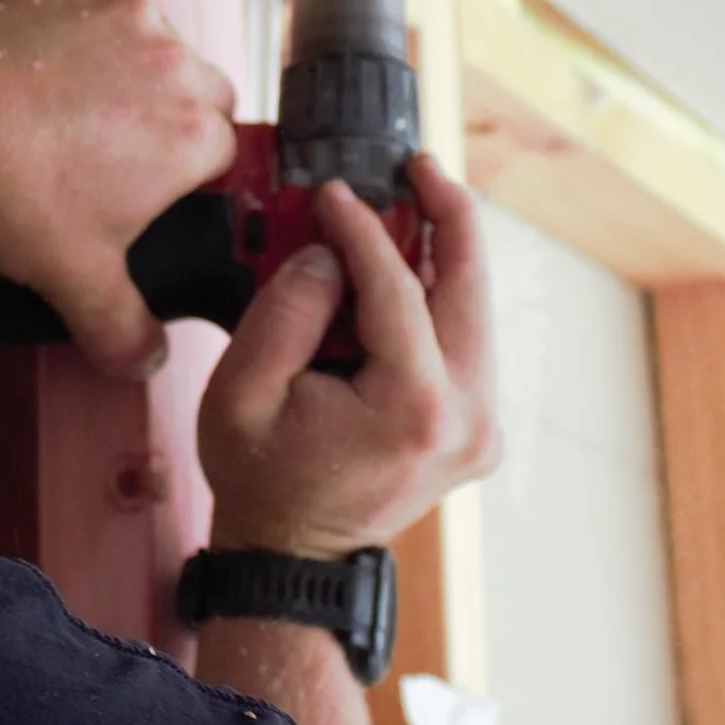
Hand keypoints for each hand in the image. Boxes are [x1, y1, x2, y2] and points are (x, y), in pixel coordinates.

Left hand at [0, 0, 236, 378]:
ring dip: (140, 78)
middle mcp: (176, 62)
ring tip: (82, 115)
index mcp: (193, 132)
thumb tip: (150, 359)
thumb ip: (124, 330)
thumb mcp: (73, 279)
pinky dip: (94, 43)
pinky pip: (112, 17)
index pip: (224, 156)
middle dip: (178, 123)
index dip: (190, 181)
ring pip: (162, 51)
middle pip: (206, 96)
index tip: (148, 194)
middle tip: (121, 158)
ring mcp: (128, 16)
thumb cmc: (11, 192)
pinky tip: (52, 77)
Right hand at [197, 157, 497, 557]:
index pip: (398, 288)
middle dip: (448, 216)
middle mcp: (468, 416)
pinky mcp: (475, 425)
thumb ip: (286, 310)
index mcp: (414, 408)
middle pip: (470, 289)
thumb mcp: (242, 392)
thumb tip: (329, 254)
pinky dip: (438, 295)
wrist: (295, 559)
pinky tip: (406, 262)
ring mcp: (482, 426)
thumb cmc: (262, 480)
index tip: (333, 191)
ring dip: (444, 253)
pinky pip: (464, 339)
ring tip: (410, 200)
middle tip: (417, 165)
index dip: (363, 229)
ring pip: (475, 311)